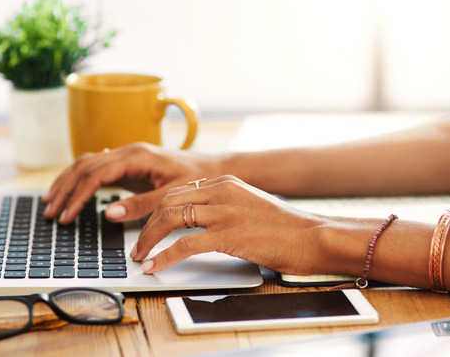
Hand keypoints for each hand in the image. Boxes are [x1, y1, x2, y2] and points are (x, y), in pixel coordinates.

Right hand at [43, 143, 218, 223]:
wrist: (214, 169)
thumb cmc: (197, 180)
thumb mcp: (172, 196)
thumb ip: (142, 205)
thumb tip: (109, 213)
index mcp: (137, 156)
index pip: (95, 174)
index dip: (77, 196)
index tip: (67, 216)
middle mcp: (128, 151)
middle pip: (84, 166)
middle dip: (64, 189)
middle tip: (51, 212)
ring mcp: (126, 156)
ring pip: (86, 164)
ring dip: (67, 182)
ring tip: (51, 203)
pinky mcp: (128, 165)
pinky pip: (96, 168)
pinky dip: (79, 180)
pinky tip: (70, 191)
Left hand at [130, 175, 325, 275]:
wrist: (312, 236)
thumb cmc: (285, 227)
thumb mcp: (249, 205)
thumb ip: (224, 206)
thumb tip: (196, 222)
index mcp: (225, 182)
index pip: (178, 191)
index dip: (155, 210)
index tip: (145, 227)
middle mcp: (222, 191)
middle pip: (168, 202)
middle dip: (146, 225)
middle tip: (137, 245)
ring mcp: (225, 212)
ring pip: (171, 219)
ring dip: (149, 240)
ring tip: (140, 256)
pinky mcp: (229, 235)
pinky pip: (185, 244)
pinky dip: (164, 256)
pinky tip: (155, 266)